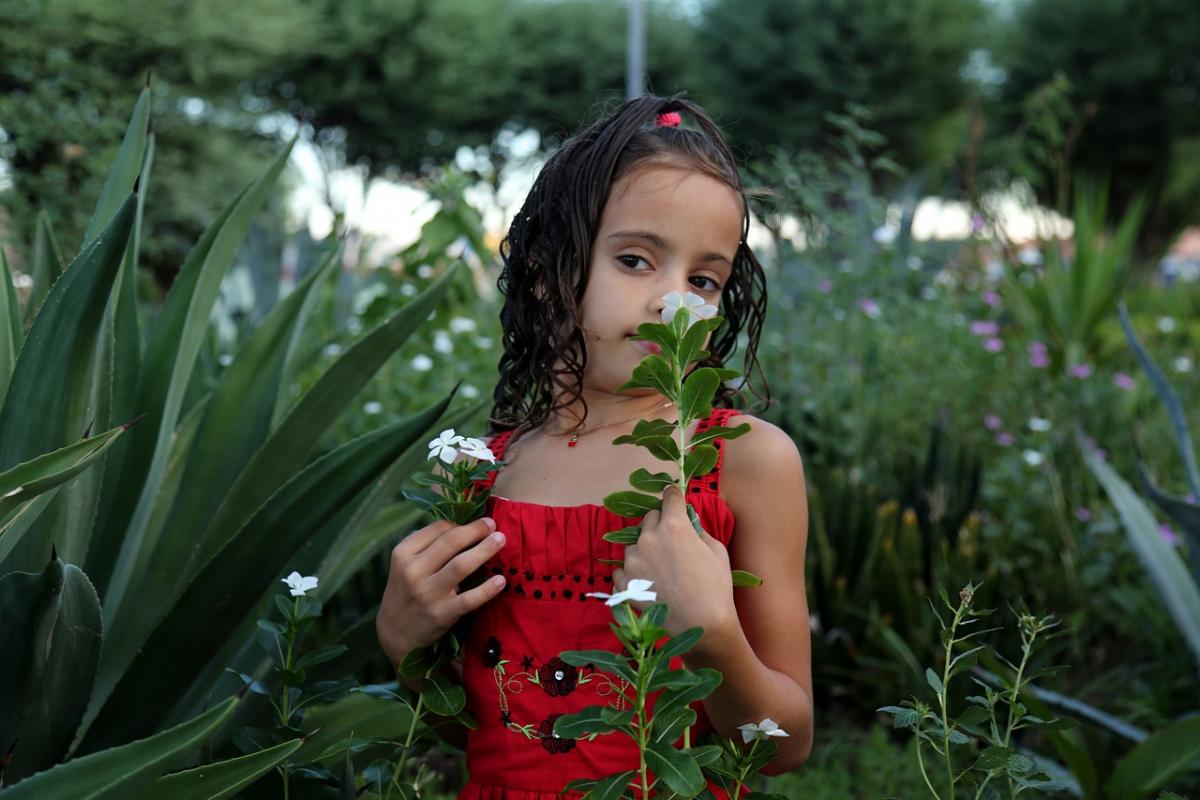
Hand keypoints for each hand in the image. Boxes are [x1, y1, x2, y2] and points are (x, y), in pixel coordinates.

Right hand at [376, 516, 506, 668]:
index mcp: (403, 553)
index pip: (438, 529)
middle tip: (493, 525)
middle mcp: (413, 571)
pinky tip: (500, 580)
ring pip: (461, 565)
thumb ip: (428, 545)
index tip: (478, 523)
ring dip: (485, 550)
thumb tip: (463, 524)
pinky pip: (469, 599)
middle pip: (451, 542)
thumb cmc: (406, 591)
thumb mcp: (405, 564)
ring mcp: (427, 593)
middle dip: (476, 530)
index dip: (461, 523)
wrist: (395, 632)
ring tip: (501, 540)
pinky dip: (487, 589)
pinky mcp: (442, 614)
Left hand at [614, 486, 736, 639]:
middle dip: (659, 523)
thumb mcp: (716, 550)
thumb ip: (698, 530)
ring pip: (634, 544)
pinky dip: (632, 572)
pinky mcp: (625, 582)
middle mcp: (649, 538)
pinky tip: (647, 581)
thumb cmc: (716, 587)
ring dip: (644, 549)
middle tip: (671, 539)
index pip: (670, 498)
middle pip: (648, 518)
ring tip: (660, 567)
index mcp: (674, 526)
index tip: (673, 496)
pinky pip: (623, 569)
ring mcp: (633, 560)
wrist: (701, 625)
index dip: (674, 496)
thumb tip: (688, 522)